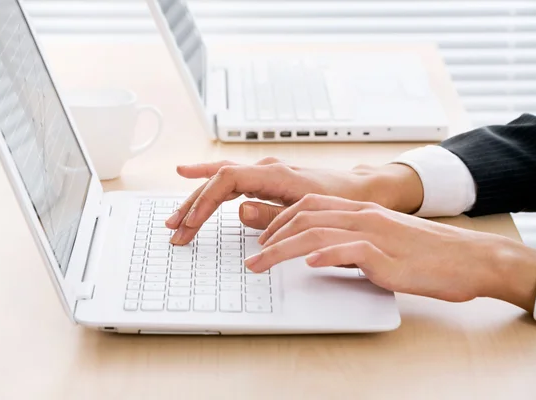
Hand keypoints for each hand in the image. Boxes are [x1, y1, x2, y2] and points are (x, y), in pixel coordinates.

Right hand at [166, 158, 423, 244]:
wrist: (361, 189)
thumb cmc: (341, 200)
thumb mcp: (312, 212)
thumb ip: (274, 214)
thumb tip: (240, 210)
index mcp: (276, 174)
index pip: (228, 180)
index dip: (204, 201)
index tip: (190, 223)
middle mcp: (266, 168)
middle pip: (218, 180)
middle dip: (193, 205)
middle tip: (174, 230)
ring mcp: (265, 172)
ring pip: (220, 179)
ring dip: (197, 199)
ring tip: (176, 219)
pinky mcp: (266, 178)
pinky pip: (230, 178)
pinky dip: (209, 183)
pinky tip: (192, 178)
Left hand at [247, 194, 535, 312]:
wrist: (467, 258)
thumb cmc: (423, 253)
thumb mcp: (378, 241)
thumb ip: (348, 242)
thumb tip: (317, 252)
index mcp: (358, 210)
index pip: (307, 206)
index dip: (278, 220)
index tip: (261, 239)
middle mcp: (361, 215)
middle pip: (304, 216)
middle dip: (270, 234)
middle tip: (252, 257)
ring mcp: (374, 232)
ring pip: (317, 231)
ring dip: (282, 249)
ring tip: (260, 265)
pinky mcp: (386, 253)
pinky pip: (351, 249)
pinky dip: (326, 254)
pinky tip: (309, 263)